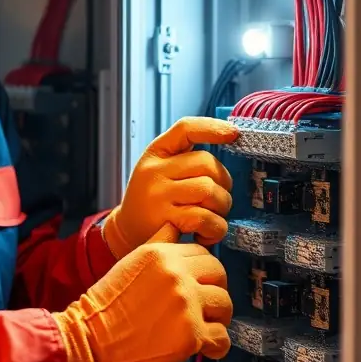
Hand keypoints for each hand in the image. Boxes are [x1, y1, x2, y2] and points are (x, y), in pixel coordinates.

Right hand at [52, 225, 232, 361]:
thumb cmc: (103, 309)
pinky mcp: (191, 335)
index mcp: (160, 254)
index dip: (204, 272)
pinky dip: (216, 346)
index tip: (200, 285)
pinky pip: (222, 337)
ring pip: (224, 304)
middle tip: (205, 307)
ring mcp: (185, 303)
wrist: (89, 343)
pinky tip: (204, 348)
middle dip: (215, 290)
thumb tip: (173, 228)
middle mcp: (176, 274)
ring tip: (203, 328)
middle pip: (219, 274)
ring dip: (217, 318)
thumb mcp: (128, 263)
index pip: (203, 253)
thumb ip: (157, 245)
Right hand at [102, 117, 238, 257]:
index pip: (185, 129)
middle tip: (219, 199)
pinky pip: (203, 218)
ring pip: (209, 191)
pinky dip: (214, 228)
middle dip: (224, 182)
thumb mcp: (160, 169)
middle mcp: (154, 171)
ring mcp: (157, 196)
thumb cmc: (154, 199)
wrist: (126, 232)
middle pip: (207, 163)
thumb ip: (186, 157)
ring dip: (222, 207)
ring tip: (214, 216)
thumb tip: (230, 135)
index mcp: (156, 153)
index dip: (212, 128)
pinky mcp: (164, 221)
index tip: (234, 134)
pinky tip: (206, 233)